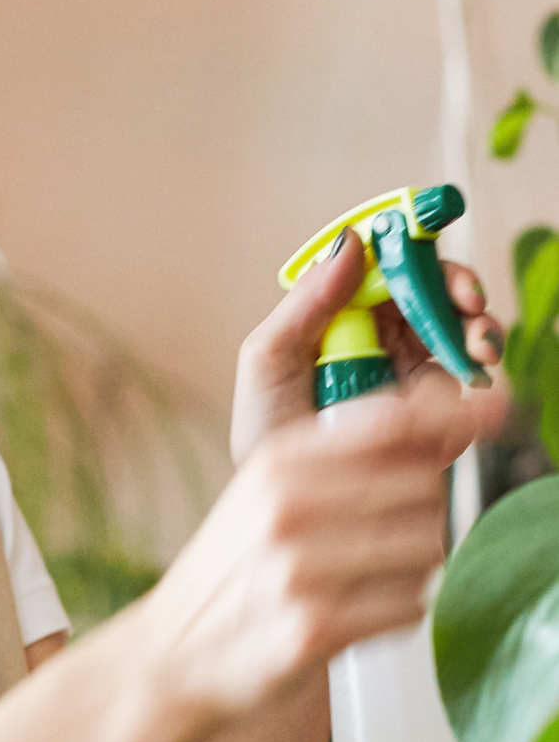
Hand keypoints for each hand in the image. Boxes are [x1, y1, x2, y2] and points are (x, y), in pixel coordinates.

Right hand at [146, 372, 499, 720]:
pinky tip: (354, 611)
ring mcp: (300, 569)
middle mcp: (287, 506)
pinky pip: (410, 607)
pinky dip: (396, 611)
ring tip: (361, 578)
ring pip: (427, 548)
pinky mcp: (314, 628)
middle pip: (424, 487)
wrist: (175, 651)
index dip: (452, 415)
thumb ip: (350, 456)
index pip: (389, 422)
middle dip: (421, 510)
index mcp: (276, 460)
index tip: (495, 408)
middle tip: (381, 534)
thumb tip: (452, 419)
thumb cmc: (234, 568)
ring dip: (412, 566)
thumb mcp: (269, 491)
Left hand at [229, 228, 504, 463]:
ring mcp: (406, 376)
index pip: (384, 270)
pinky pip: (464, 391)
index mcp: (338, 315)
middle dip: (458, 293)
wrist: (283, 499)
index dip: (414, 257)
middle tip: (470, 304)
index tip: (433, 256)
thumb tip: (348, 242)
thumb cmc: (262, 427)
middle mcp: (376, 340)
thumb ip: (306, 303)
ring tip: (479, 348)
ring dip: (477, 333)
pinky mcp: (430, 416)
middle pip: (430, 297)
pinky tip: (474, 386)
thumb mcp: (268, 359)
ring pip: (457, 337)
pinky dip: (477, 383)